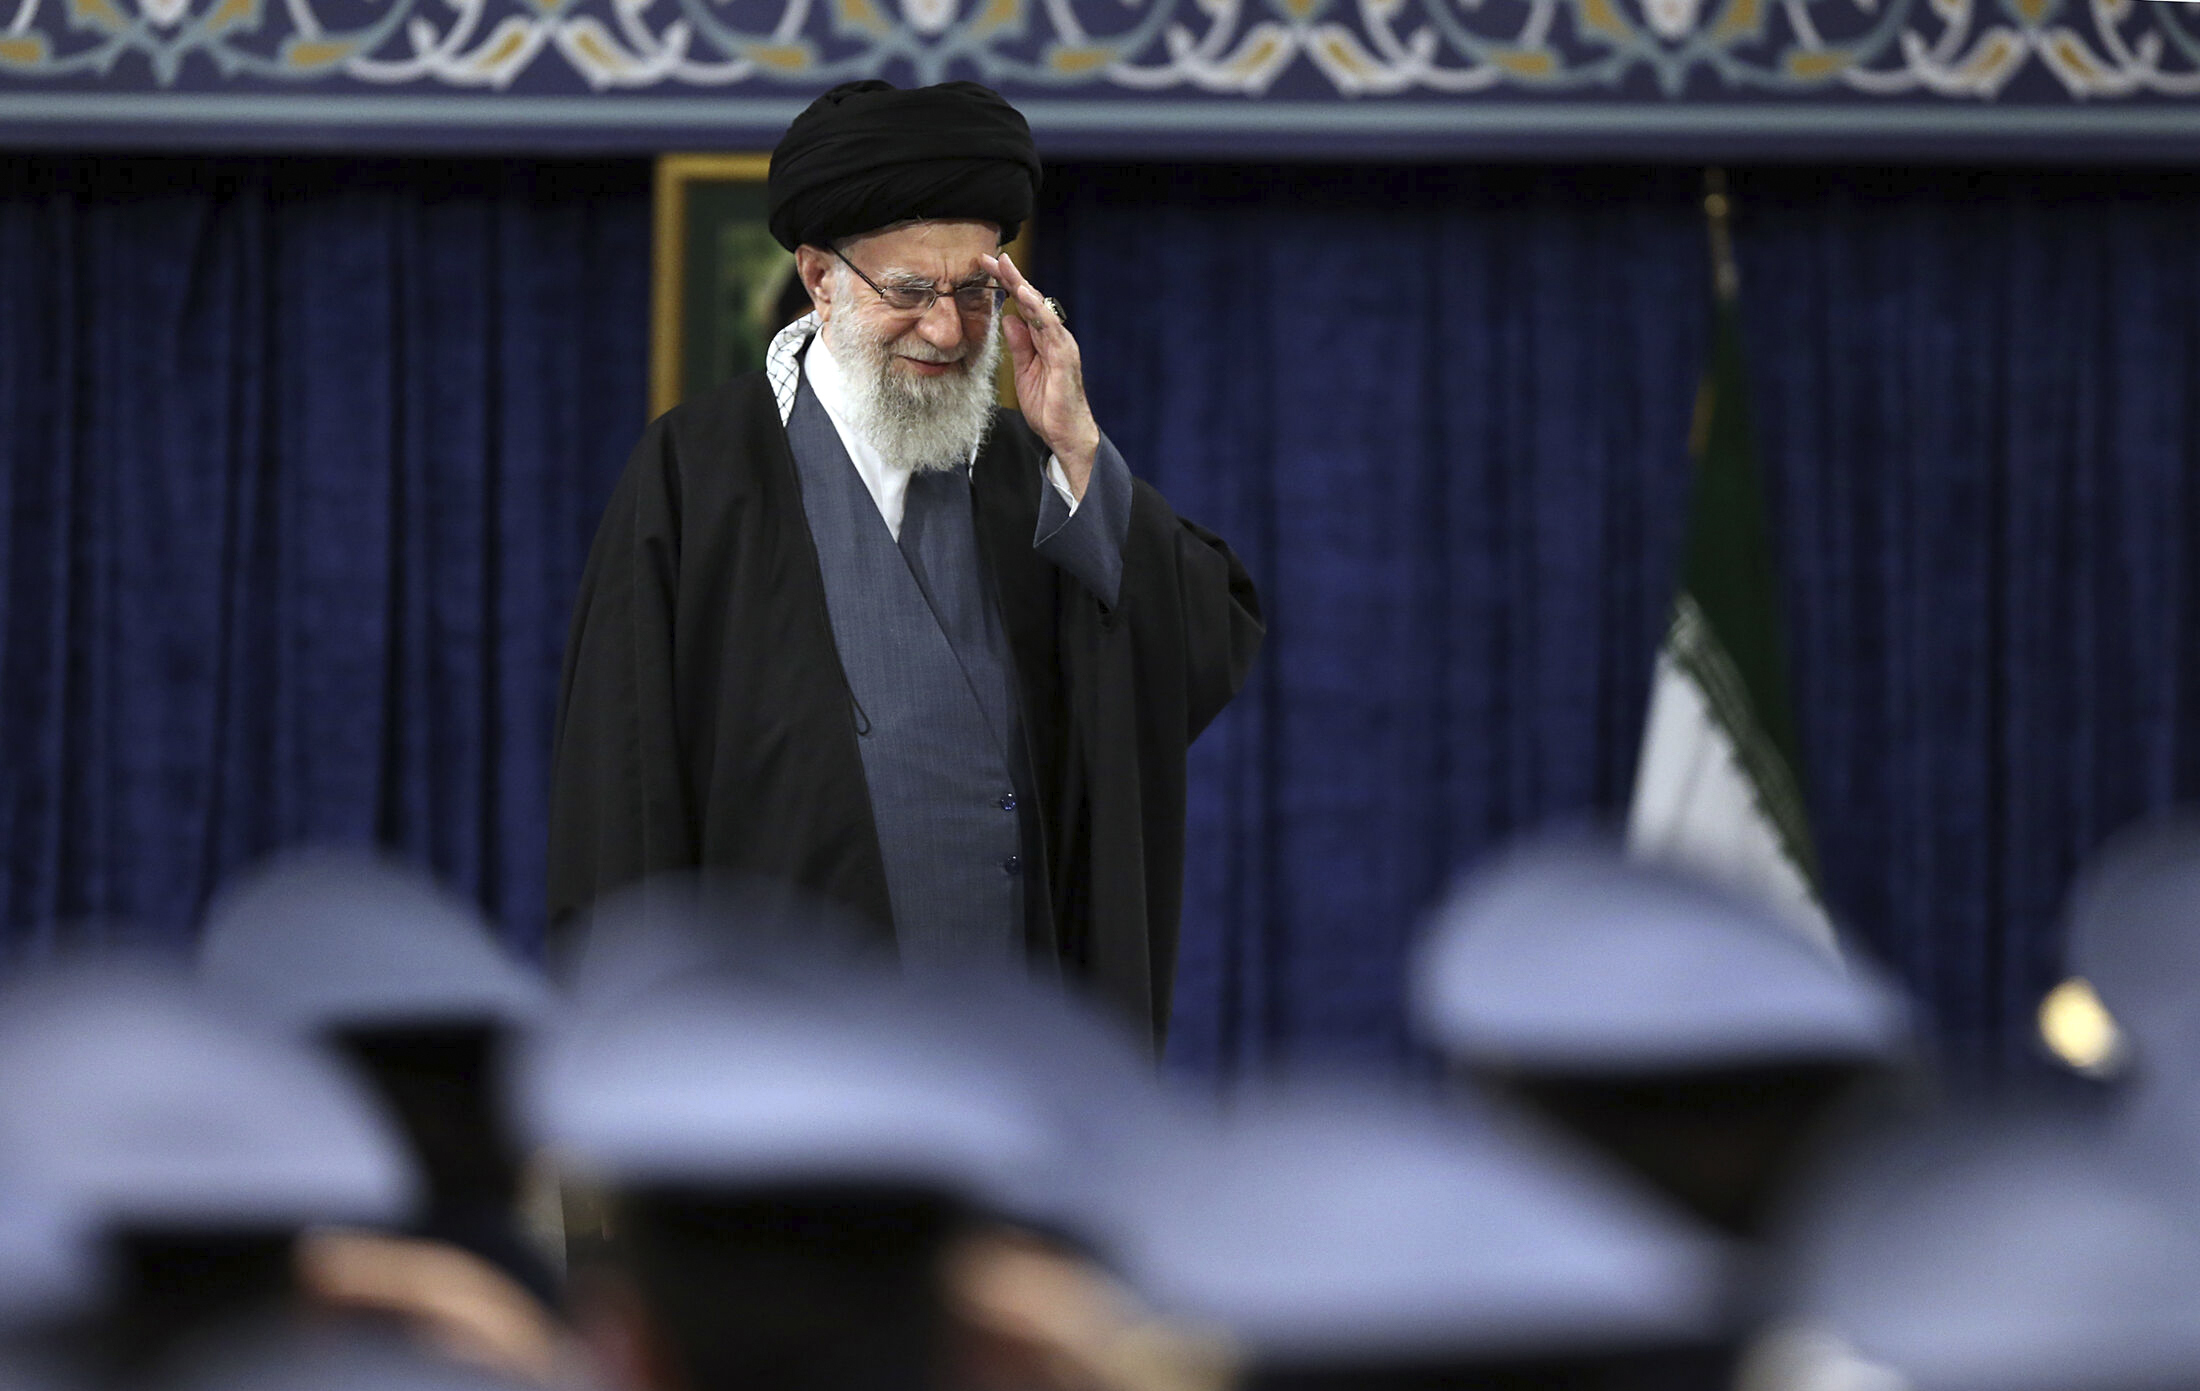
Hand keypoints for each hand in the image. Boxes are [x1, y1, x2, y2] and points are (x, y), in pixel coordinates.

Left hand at [982, 251, 1099, 497]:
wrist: (1066, 434)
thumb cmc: (1048, 406)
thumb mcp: (1024, 371)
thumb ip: (1019, 345)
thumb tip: (1008, 318)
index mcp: (1043, 339)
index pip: (1022, 306)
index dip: (1005, 285)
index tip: (984, 267)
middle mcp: (1054, 336)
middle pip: (1030, 300)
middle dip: (1010, 276)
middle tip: (990, 256)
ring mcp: (1061, 345)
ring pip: (1041, 308)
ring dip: (1022, 286)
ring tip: (1006, 267)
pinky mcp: (1065, 357)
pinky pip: (1050, 328)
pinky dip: (1038, 310)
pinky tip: (1026, 296)